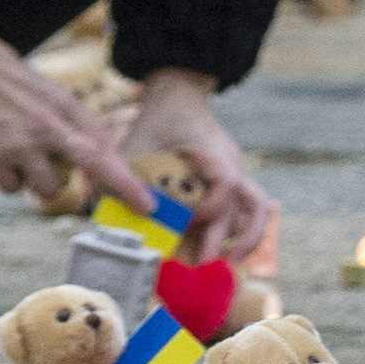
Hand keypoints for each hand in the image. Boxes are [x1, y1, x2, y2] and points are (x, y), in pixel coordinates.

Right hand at [0, 1, 153, 217]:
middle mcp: (48, 126)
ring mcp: (20, 144)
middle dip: (113, 190)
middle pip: (91, 167)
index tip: (146, 204)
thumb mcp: (43, 90)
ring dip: (38, 181)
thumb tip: (92, 150)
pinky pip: (11, 187)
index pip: (103, 148)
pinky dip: (6, 178)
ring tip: (21, 156)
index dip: (126, 180)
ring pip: (46, 188)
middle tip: (126, 205)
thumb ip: (66, 121)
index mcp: (64, 106)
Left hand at [122, 71, 269, 262]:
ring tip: (229, 264)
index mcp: (212, 151)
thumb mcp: (135, 143)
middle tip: (207, 267)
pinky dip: (240, 231)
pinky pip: (246, 209)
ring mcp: (235, 172)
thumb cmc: (155, 119)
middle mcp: (231, 164)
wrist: (177, 96)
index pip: (226, 182)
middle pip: (248, 205)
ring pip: (257, 209)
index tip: (187, 221)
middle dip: (231, 240)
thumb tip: (108, 214)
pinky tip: (225, 251)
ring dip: (247, 239)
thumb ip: (124, 175)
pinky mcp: (230, 182)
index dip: (208, 207)